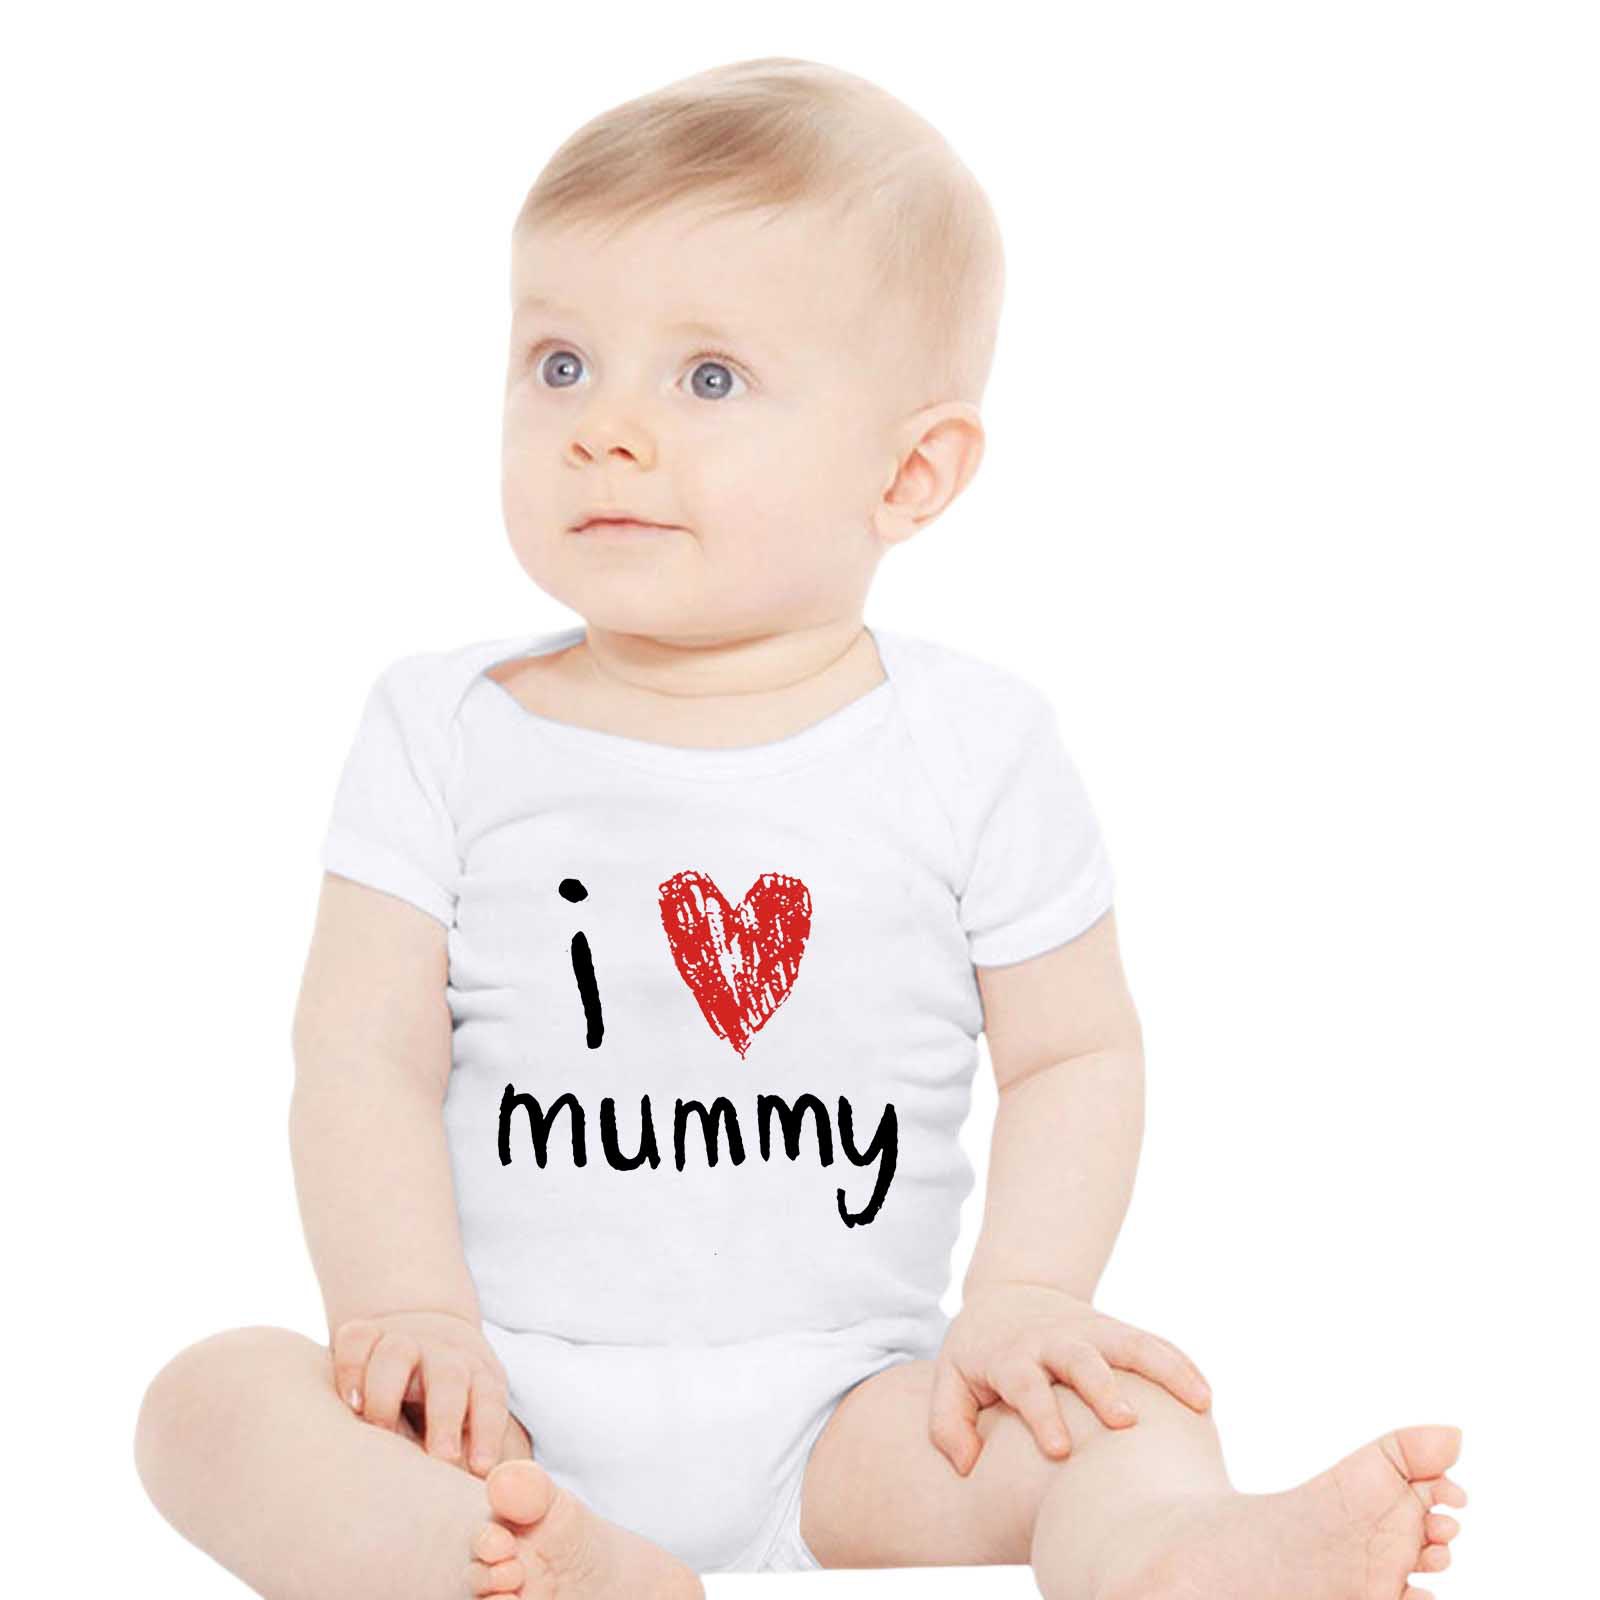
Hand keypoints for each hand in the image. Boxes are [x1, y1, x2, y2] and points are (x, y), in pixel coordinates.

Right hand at [331, 1309, 518, 1476]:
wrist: (423, 1334)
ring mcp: (404, 1342)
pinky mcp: (366, 1337)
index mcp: (476, 1377)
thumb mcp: (472, 1422)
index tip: (481, 1468)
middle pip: (449, 1377)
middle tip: (439, 1458)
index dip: (488, 1431)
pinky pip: (356, 1340)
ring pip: (398, 1353)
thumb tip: (494, 1511)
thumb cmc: (448, 1405)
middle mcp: (442, 1356)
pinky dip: (350, 1367)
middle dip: (444, 1416)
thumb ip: (475, 1460)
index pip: (490, 1399)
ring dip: (388, 1393)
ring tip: (379, 1429)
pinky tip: (349, 1403)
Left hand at [929, 1282, 1211, 1474]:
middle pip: (1080, 1358)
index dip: (1041, 1414)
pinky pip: (1152, 1343)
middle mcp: (1053, 1340)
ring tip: (1197, 1401)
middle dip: (1103, 1388)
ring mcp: (1089, 1331)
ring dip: (1162, 1369)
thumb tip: (967, 1465)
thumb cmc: (980, 1353)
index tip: (1060, 1450)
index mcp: (1010, 1356)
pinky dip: (1178, 1363)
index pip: (1024, 1382)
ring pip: (1129, 1343)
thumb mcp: (950, 1380)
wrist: (1008, 1295)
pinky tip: (1204, 1395)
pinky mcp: (1114, 1330)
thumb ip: (948, 1425)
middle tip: (1125, 1423)